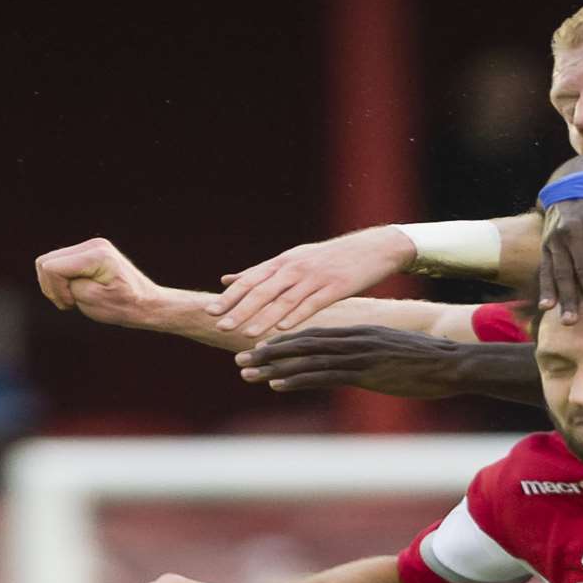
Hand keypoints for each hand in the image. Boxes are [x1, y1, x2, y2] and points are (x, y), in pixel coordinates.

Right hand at [34, 237, 161, 322]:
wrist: (147, 304)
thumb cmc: (124, 306)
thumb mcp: (93, 301)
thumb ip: (69, 286)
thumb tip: (51, 272)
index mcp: (97, 255)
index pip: (52, 267)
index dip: (55, 289)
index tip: (72, 303)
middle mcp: (93, 245)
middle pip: (45, 262)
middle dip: (51, 286)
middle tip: (70, 303)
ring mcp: (90, 246)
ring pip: (47, 262)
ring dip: (54, 284)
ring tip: (72, 299)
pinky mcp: (87, 253)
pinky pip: (57, 264)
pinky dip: (60, 281)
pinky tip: (74, 292)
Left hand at [211, 226, 417, 337]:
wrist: (373, 249)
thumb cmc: (331, 258)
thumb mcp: (293, 259)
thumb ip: (260, 272)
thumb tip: (226, 278)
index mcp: (283, 262)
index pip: (250, 280)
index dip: (230, 296)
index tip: (210, 311)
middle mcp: (295, 268)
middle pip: (262, 290)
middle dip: (240, 309)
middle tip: (221, 325)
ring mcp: (315, 277)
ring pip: (284, 300)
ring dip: (264, 318)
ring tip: (246, 334)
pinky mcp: (335, 287)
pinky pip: (312, 304)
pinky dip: (297, 316)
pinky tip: (284, 329)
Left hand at [235, 326, 466, 396]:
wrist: (452, 363)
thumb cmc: (428, 362)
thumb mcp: (394, 353)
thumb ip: (372, 355)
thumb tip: (360, 365)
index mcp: (359, 334)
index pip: (314, 335)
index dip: (285, 342)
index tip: (262, 349)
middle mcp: (353, 340)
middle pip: (301, 344)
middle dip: (269, 352)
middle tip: (241, 359)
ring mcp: (357, 355)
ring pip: (305, 359)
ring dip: (273, 367)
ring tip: (247, 373)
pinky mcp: (364, 372)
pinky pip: (323, 375)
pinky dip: (296, 379)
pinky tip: (276, 384)